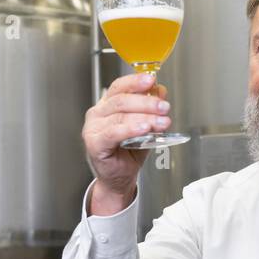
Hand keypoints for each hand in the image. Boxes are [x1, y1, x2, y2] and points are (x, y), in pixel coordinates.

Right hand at [81, 72, 172, 213]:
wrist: (119, 178)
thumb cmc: (128, 153)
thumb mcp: (145, 127)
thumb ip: (152, 110)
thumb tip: (161, 91)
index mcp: (108, 105)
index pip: (120, 87)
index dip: (135, 81)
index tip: (151, 80)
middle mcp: (98, 114)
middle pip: (121, 100)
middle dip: (146, 102)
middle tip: (164, 107)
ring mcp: (93, 128)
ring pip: (120, 116)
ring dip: (144, 117)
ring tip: (162, 121)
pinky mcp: (94, 143)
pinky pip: (113, 133)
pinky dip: (130, 129)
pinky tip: (144, 128)